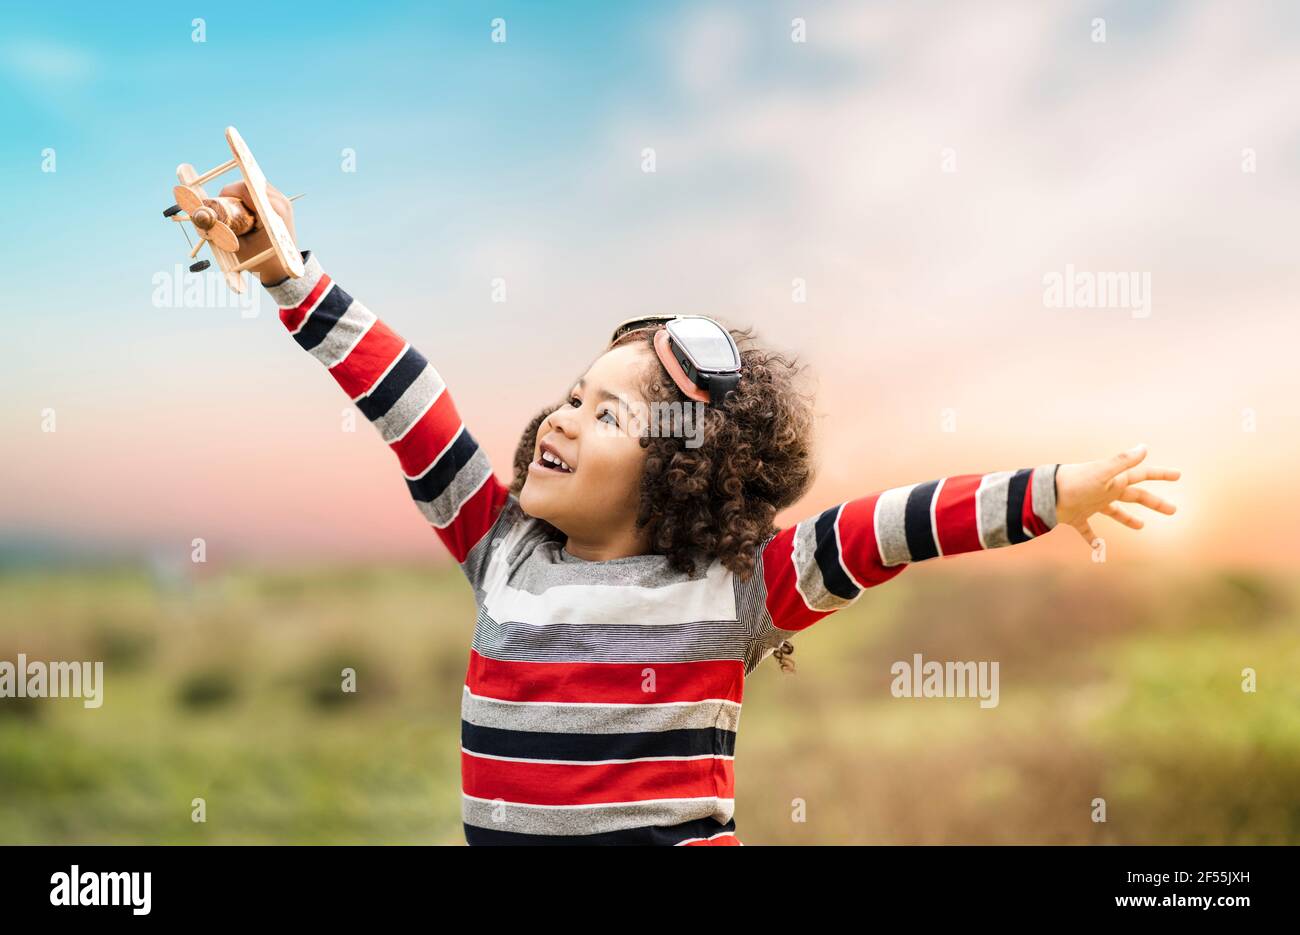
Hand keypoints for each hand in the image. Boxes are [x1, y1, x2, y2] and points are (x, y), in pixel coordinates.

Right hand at [217, 179, 297, 281]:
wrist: (282, 270)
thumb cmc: (260, 262)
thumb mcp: (234, 247)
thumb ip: (215, 231)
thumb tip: (196, 215)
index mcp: (272, 211)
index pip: (244, 188)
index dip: (227, 192)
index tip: (220, 204)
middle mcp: (280, 202)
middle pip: (249, 185)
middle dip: (233, 195)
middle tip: (227, 212)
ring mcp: (282, 201)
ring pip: (253, 186)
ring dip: (241, 196)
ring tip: (238, 215)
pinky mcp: (281, 203)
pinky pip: (259, 192)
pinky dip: (249, 199)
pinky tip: (246, 213)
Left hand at [1054, 444, 1179, 547]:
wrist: (1045, 496)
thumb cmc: (1074, 483)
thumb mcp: (1102, 472)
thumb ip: (1123, 462)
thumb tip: (1145, 447)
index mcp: (1113, 480)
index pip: (1142, 475)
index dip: (1160, 475)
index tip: (1178, 475)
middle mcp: (1104, 491)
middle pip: (1134, 496)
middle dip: (1154, 502)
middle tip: (1173, 510)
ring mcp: (1091, 504)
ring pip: (1114, 512)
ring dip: (1128, 519)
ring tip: (1141, 527)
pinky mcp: (1077, 517)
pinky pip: (1087, 530)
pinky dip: (1093, 540)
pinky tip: (1098, 549)